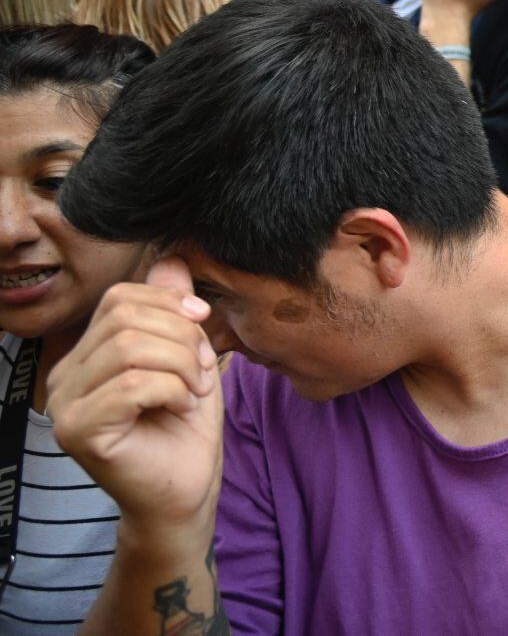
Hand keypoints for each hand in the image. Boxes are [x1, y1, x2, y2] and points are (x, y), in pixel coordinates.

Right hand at [48, 257, 222, 534]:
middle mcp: (64, 378)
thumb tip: (171, 258)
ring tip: (193, 390)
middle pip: (126, 319)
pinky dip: (172, 390)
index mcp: (85, 355)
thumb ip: (174, 312)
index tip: (202, 328)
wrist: (185, 490)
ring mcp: (66, 407)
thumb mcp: (187, 357)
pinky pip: (133, 384)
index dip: (170, 304)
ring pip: (130, 348)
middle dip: (181, 336)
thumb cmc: (184, 427)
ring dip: (180, 364)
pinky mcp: (79, 432)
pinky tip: (181, 408)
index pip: (120, 298)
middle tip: (202, 370)